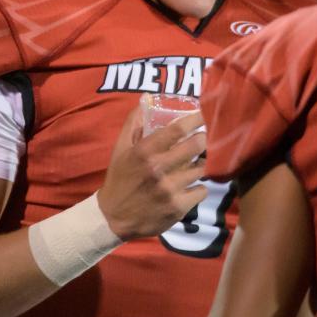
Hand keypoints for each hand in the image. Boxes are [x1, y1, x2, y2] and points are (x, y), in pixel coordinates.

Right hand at [97, 99, 207, 239]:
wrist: (113, 218)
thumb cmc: (119, 179)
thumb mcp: (120, 149)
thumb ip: (134, 123)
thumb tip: (146, 98)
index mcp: (145, 152)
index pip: (177, 129)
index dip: (195, 119)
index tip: (203, 115)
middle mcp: (159, 169)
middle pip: (197, 146)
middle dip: (203, 140)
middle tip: (202, 141)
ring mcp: (170, 189)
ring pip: (201, 169)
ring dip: (200, 165)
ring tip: (194, 165)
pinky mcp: (178, 208)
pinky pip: (201, 191)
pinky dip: (198, 188)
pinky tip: (189, 187)